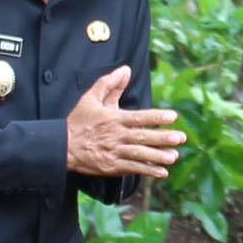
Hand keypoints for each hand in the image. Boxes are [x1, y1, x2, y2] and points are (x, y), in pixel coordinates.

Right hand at [65, 66, 183, 178]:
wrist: (61, 146)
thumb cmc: (78, 121)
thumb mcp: (90, 98)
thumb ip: (109, 84)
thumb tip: (126, 70)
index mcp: (113, 119)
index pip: (139, 117)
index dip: (156, 117)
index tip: (173, 116)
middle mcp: (116, 136)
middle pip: (143, 137)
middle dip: (163, 138)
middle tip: (181, 137)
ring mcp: (114, 152)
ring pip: (139, 155)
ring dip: (158, 156)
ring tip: (174, 156)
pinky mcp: (111, 166)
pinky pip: (132, 168)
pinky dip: (147, 171)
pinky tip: (162, 172)